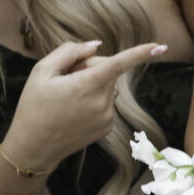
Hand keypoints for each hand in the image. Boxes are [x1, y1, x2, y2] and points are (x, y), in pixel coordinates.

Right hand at [3, 38, 168, 172]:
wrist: (32, 148)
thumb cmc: (33, 106)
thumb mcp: (42, 71)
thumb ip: (70, 52)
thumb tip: (96, 47)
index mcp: (85, 85)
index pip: (118, 64)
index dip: (140, 53)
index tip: (160, 47)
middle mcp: (101, 102)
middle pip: (106, 70)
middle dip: (89, 68)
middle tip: (64, 79)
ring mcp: (106, 117)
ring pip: (107, 86)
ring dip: (91, 85)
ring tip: (67, 99)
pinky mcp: (107, 127)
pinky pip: (106, 102)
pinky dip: (93, 101)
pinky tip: (74, 111)